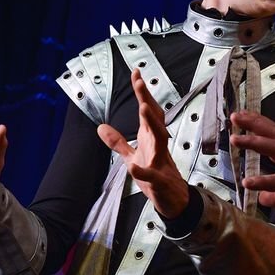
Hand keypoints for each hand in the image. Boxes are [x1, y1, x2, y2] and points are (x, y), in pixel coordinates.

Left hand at [97, 69, 188, 218]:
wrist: (174, 201)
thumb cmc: (156, 177)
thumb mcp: (132, 157)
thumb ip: (117, 142)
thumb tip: (101, 127)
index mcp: (150, 138)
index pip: (146, 111)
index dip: (141, 93)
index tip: (136, 73)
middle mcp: (157, 146)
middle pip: (154, 119)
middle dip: (148, 100)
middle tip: (140, 82)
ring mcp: (160, 162)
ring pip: (160, 139)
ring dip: (152, 124)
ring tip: (144, 109)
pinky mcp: (159, 181)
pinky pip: (152, 175)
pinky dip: (143, 172)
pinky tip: (134, 168)